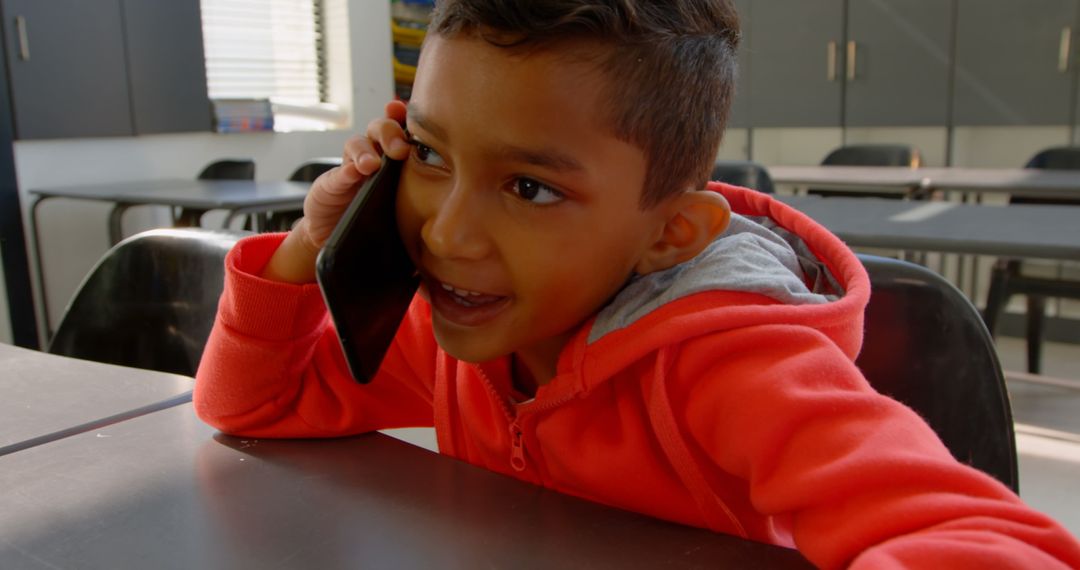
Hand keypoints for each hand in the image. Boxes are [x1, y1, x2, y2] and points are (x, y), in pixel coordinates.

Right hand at [299, 100, 410, 249]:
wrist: (340, 240)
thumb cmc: (378, 221)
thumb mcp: (406, 209)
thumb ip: (425, 201)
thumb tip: (461, 201)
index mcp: (395, 160)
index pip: (400, 130)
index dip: (403, 117)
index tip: (407, 111)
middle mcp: (373, 157)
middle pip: (379, 130)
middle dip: (389, 133)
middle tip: (400, 150)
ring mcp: (351, 169)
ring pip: (357, 145)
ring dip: (365, 151)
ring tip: (372, 165)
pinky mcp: (331, 185)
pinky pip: (338, 174)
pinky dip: (347, 172)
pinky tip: (353, 172)